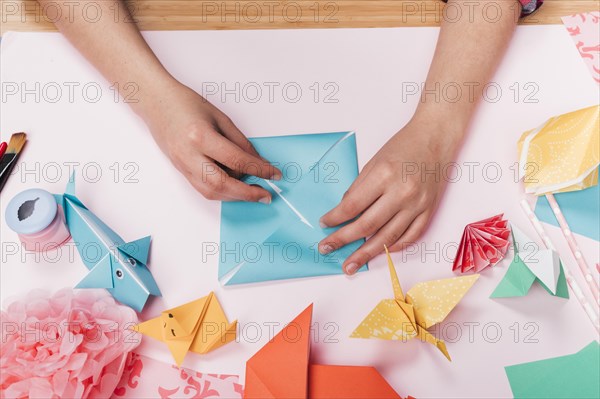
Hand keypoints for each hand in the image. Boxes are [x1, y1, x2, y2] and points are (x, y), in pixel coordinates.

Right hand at [140, 81, 281, 201]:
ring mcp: (182, 165)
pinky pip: (203, 189)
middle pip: (222, 184)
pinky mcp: (180, 170)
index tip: (274, 174)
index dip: (258, 169)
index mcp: (201, 137)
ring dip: (235, 196)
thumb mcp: (220, 118)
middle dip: (247, 193)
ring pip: (211, 192)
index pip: (236, 160)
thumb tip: (257, 162)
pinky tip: (235, 188)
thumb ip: (240, 142)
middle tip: (266, 194)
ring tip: (253, 192)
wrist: (156, 103)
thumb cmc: (186, 104)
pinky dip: (222, 192)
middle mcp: (189, 155)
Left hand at [318, 117, 460, 274]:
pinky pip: (410, 236)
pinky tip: (379, 252)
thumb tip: (344, 212)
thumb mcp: (374, 161)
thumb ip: (359, 188)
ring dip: (366, 254)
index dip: (335, 218)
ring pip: (387, 237)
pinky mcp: (429, 211)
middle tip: (326, 248)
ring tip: (350, 265)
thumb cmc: (403, 146)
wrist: (436, 138)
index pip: (352, 205)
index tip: (323, 224)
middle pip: (367, 225)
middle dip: (343, 240)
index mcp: (384, 175)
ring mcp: (417, 204)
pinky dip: (393, 246)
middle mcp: (402, 192)